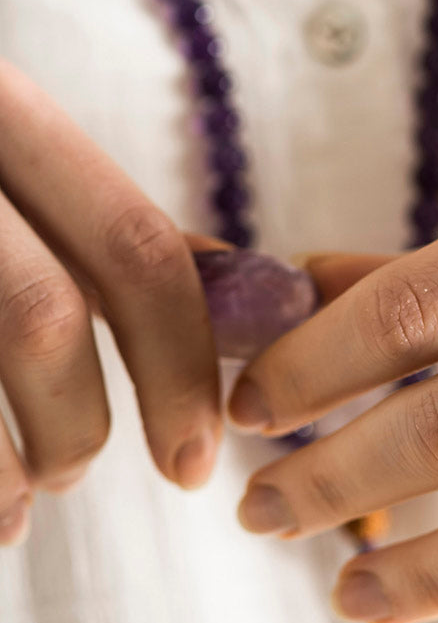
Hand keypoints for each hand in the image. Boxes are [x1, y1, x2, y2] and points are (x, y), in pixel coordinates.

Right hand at [0, 60, 220, 545]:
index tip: (195, 463)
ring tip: (14, 509)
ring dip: (0, 475)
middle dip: (76, 429)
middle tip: (73, 476)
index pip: (138, 250)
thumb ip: (103, 226)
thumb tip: (231, 272)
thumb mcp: (14, 162)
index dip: (182, 368)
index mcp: (10, 113)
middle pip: (42, 317)